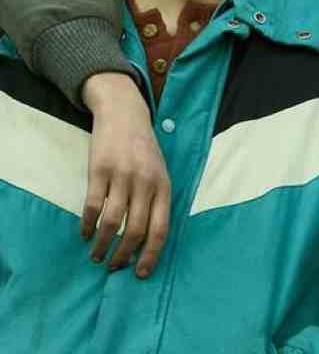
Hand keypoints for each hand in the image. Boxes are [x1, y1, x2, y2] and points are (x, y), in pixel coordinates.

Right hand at [80, 72, 170, 277]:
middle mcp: (145, 183)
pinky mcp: (99, 170)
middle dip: (124, 254)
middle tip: (114, 267)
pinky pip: (92, 205)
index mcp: (164, 186)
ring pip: (111, 221)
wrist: (125, 114)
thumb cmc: (144, 150)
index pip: (161, 228)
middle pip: (135, 229)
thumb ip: (156, 201)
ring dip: (102, 244)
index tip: (141, 273)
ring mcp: (122, 176)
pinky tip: (84, 234)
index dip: (151, 254)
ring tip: (96, 256)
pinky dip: (87, 225)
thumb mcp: (160, 173)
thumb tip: (148, 239)